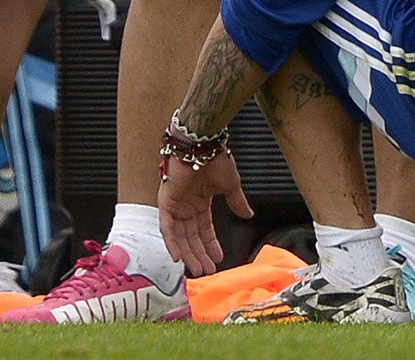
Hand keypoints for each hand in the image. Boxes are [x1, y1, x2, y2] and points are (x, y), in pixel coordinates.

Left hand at [157, 146, 251, 276]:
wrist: (202, 144)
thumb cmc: (215, 158)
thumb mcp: (230, 185)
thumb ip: (237, 202)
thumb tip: (248, 215)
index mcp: (200, 201)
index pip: (204, 229)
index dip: (211, 244)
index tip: (219, 258)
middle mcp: (186, 204)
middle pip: (191, 236)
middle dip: (199, 254)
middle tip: (208, 270)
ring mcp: (175, 203)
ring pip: (179, 236)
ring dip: (188, 253)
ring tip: (198, 269)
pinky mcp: (166, 201)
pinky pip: (166, 226)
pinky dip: (171, 242)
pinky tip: (177, 257)